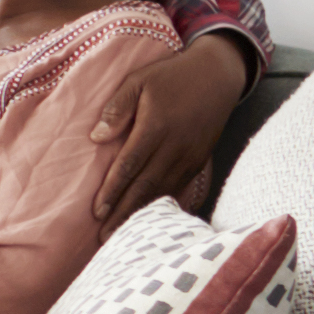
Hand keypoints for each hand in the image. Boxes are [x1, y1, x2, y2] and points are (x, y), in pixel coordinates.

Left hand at [100, 34, 256, 218]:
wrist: (217, 76)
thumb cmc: (171, 76)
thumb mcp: (139, 81)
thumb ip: (117, 108)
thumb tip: (97, 137)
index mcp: (156, 127)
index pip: (130, 165)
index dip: (113, 190)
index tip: (96, 211)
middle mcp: (175, 146)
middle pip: (145, 186)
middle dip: (123, 213)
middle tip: (104, 238)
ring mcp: (190, 156)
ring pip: (162, 191)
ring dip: (141, 214)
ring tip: (122, 235)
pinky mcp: (200, 160)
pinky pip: (179, 188)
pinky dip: (163, 205)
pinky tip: (149, 219)